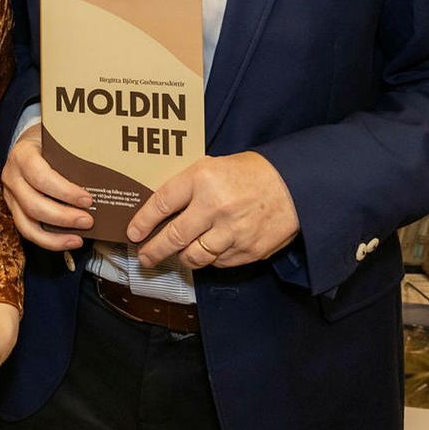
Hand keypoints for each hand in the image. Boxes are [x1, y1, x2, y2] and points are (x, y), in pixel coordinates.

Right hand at [1, 124, 91, 250]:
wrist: (28, 144)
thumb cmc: (48, 142)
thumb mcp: (58, 139)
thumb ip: (74, 154)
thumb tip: (107, 169)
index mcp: (23, 155)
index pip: (40, 176)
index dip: (64, 191)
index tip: (87, 199)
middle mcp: (12, 176)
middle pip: (33, 204)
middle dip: (63, 217)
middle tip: (88, 221)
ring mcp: (11, 196)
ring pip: (27, 224)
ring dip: (55, 236)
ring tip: (79, 238)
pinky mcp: (15, 210)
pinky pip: (29, 231)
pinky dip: (49, 241)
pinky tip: (70, 241)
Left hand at [128, 151, 300, 270]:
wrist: (295, 185)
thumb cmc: (250, 173)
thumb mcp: (214, 166)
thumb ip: (188, 185)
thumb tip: (159, 208)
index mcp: (203, 179)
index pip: (162, 203)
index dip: (143, 221)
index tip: (133, 233)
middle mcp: (215, 207)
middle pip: (173, 237)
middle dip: (154, 250)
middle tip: (144, 257)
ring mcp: (233, 232)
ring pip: (194, 256)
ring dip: (181, 258)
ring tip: (176, 256)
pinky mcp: (248, 251)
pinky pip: (218, 263)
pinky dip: (210, 259)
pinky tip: (209, 251)